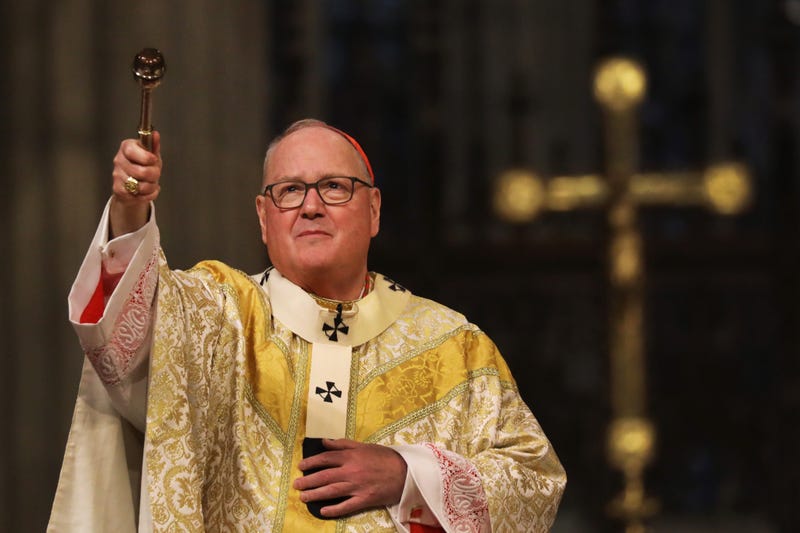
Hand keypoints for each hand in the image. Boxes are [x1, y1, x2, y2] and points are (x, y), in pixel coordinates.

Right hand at [109, 132, 161, 236]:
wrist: (135, 185)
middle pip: (141, 172)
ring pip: (141, 186)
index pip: (132, 151)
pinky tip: (147, 190)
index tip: (153, 160)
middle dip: (154, 175)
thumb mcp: (152, 155)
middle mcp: (119, 160)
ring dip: (152, 186)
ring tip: (150, 182)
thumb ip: (154, 145)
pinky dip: (149, 195)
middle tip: (154, 173)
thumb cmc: (144, 166)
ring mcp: (117, 176)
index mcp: (126, 147)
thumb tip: (155, 134)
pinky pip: (140, 196)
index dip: (146, 158)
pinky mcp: (118, 190)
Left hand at [293, 438, 407, 517]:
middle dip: (308, 480)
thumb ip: (343, 444)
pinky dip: (334, 509)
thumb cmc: (384, 457)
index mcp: (351, 456)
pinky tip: (323, 511)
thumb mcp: (364, 446)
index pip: (326, 458)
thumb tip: (325, 442)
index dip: (311, 462)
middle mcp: (351, 471)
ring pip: (331, 491)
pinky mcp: (365, 499)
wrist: (406, 471)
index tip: (300, 466)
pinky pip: (346, 506)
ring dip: (315, 494)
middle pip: (325, 476)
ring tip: (303, 497)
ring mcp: (357, 486)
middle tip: (296, 484)